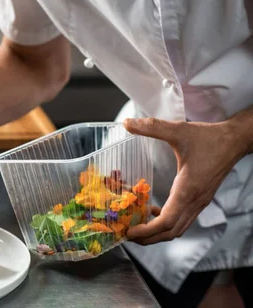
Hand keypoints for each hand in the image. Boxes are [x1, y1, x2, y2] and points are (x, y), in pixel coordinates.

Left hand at [123, 117, 244, 244]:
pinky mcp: (201, 199)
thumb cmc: (208, 137)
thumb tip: (127, 123)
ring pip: (178, 228)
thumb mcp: (178, 130)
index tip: (129, 231)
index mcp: (188, 189)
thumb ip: (152, 127)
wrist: (234, 141)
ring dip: (157, 233)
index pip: (167, 221)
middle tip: (127, 234)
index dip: (147, 230)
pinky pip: (183, 220)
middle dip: (148, 238)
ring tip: (137, 227)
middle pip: (171, 232)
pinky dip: (167, 223)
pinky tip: (153, 211)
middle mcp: (195, 201)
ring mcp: (199, 202)